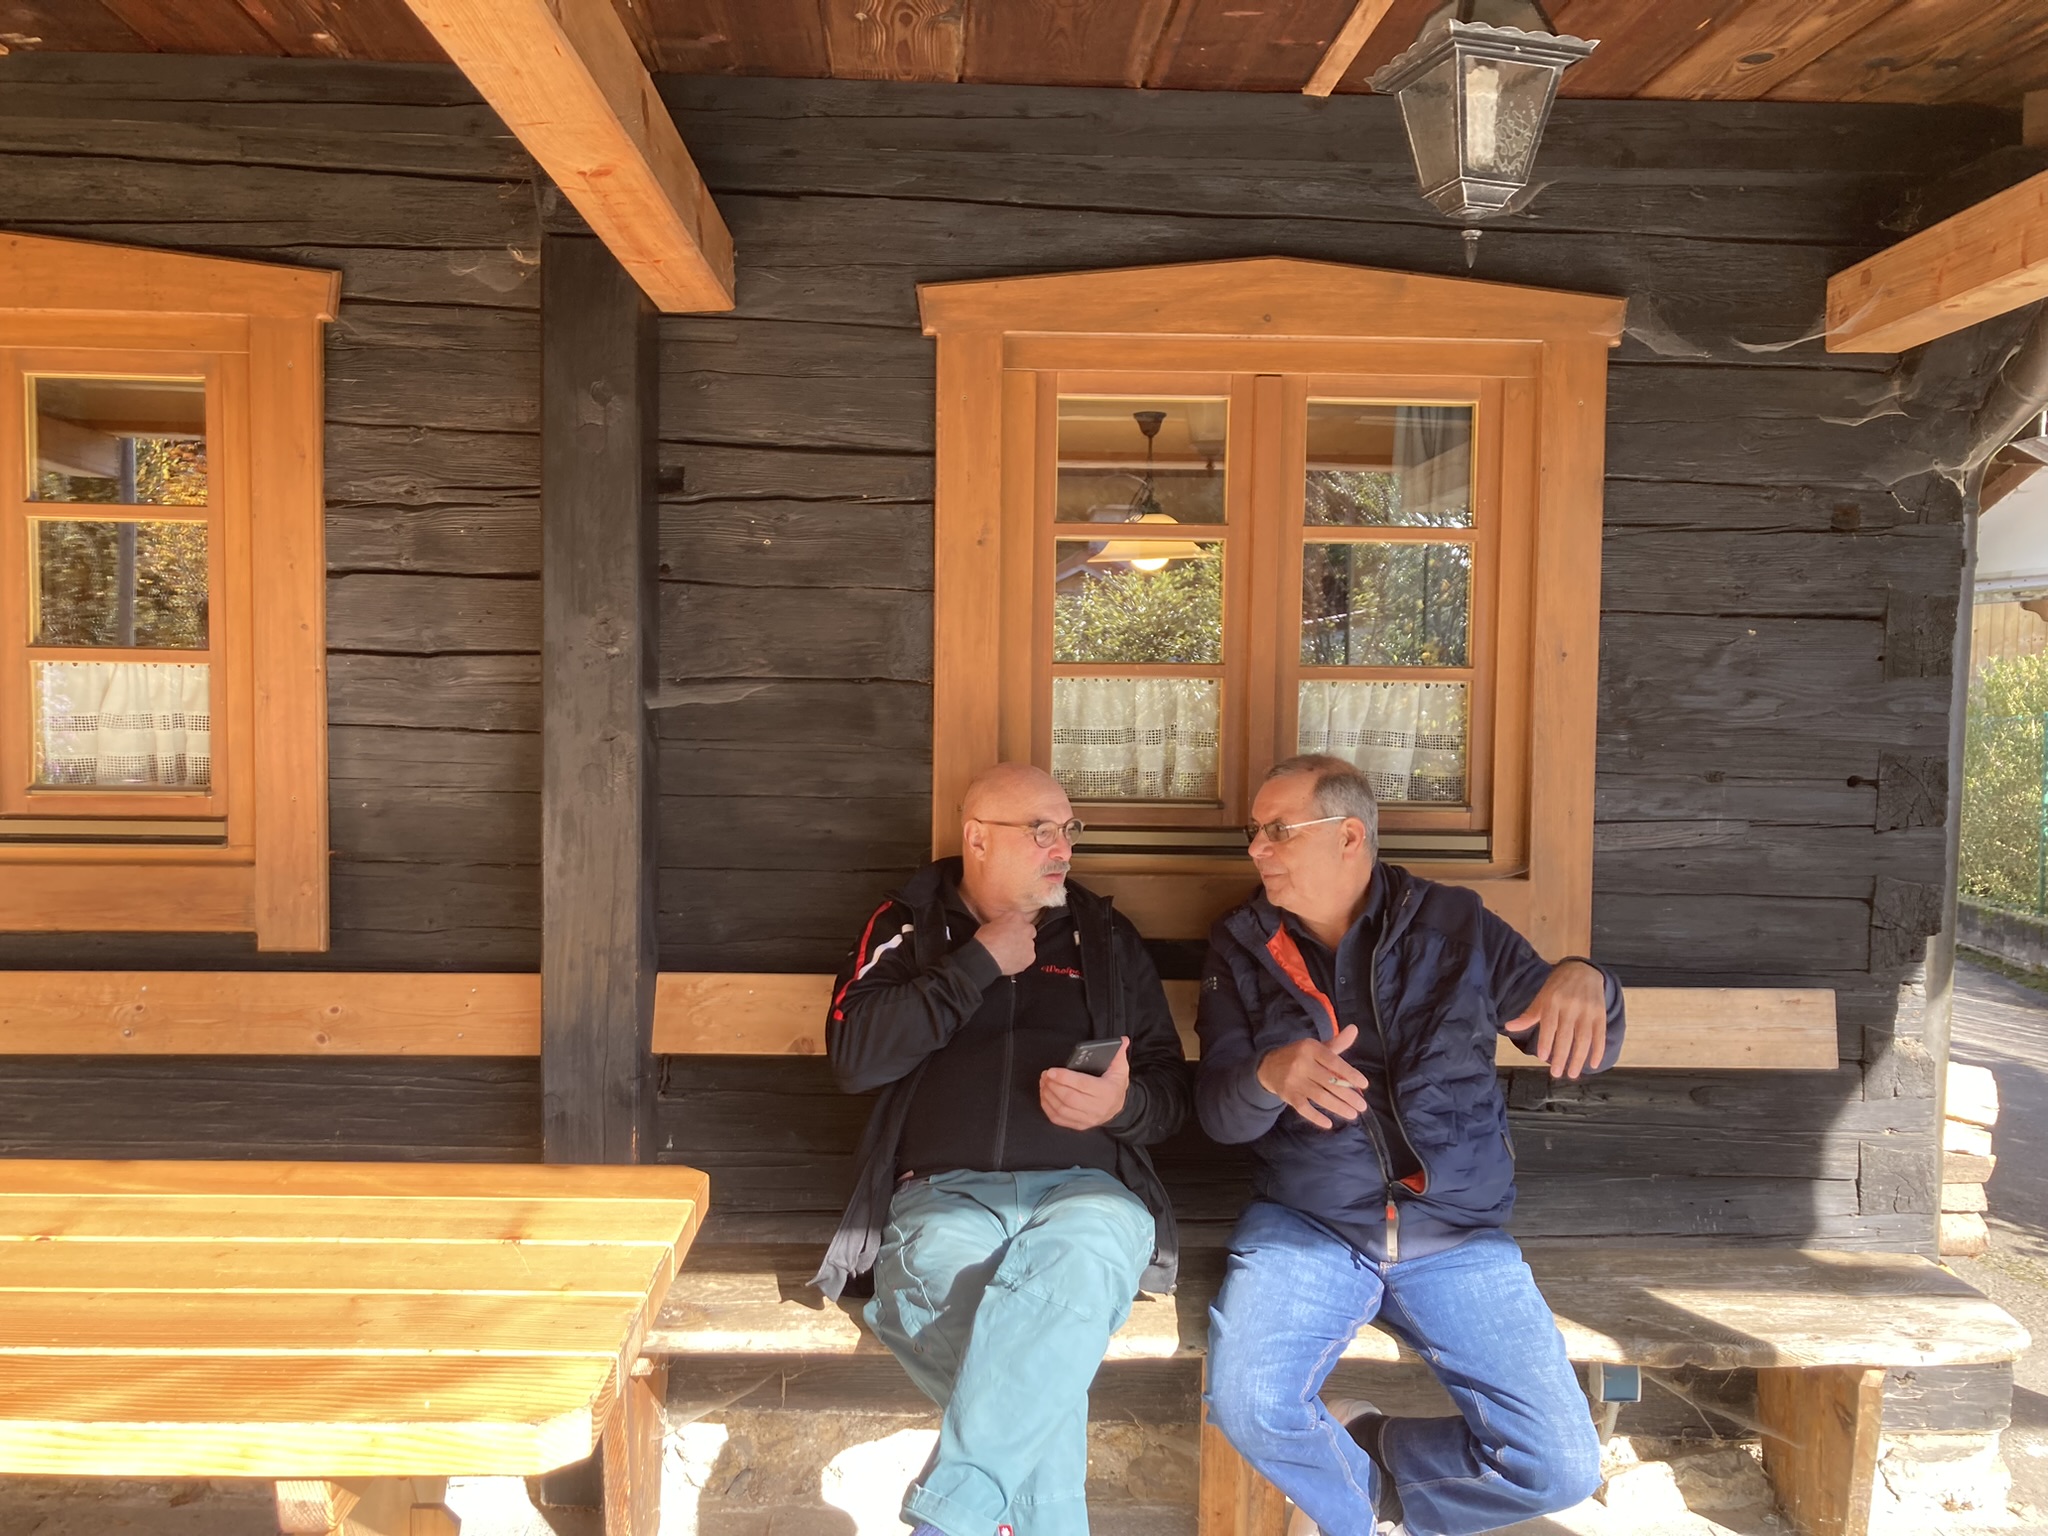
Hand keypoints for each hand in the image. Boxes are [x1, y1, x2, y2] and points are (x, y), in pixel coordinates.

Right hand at [974, 910, 1036, 975]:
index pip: (1020, 918)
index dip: (1014, 926)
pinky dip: (1022, 960)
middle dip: (1022, 936)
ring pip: (1029, 945)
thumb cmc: (985, 941)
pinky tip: (1011, 961)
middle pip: (1029, 930)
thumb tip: (1001, 928)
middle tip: (1012, 942)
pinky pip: (1028, 958)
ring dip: (1022, 948)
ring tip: (1009, 954)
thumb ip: (1001, 924)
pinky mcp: (1030, 956)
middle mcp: (1026, 928)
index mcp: (1015, 917)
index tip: (1010, 930)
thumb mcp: (989, 925)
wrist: (987, 957)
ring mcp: (1029, 943)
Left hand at [1041, 1038, 1130, 1129]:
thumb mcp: (1121, 1069)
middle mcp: (1097, 1108)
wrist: (1119, 1108)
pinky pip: (1058, 1119)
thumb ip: (1118, 1053)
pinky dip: (1047, 1107)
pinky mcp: (1079, 1125)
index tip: (1051, 1071)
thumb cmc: (1115, 1086)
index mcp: (1106, 1092)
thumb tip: (1123, 1040)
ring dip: (1048, 1095)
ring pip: (1062, 1109)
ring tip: (1044, 1082)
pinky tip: (1045, 1096)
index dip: (1065, 1077)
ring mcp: (1088, 1119)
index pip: (1082, 1085)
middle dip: (1053, 1085)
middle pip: (1069, 1098)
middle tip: (1045, 1075)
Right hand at [1255, 1024, 1369, 1129]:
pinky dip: (1316, 1117)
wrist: (1268, 1066)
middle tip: (1362, 1106)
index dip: (1350, 1074)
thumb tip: (1354, 1029)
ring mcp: (1294, 1080)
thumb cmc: (1300, 1056)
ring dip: (1338, 1107)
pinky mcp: (1288, 1095)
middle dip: (1348, 1095)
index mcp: (1311, 1049)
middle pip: (1329, 1082)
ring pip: (1320, 1097)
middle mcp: (1302, 1063)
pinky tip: (1329, 1124)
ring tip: (1353, 1114)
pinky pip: (1304, 1108)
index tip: (1364, 1084)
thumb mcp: (1316, 1047)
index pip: (1333, 1062)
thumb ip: (1337, 1042)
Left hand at [1507, 960, 1607, 1078]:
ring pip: (1584, 1038)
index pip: (1549, 1025)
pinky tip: (1594, 1064)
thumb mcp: (1542, 997)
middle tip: (1556, 1074)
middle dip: (1561, 1056)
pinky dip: (1598, 1050)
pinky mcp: (1600, 1015)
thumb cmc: (1558, 987)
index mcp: (1553, 1001)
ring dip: (1579, 1058)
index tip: (1542, 1057)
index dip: (1546, 1041)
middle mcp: (1571, 1006)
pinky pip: (1600, 1035)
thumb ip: (1529, 1015)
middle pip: (1566, 1035)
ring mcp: (1587, 1011)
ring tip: (1573, 1073)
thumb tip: (1508, 1027)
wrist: (1583, 970)